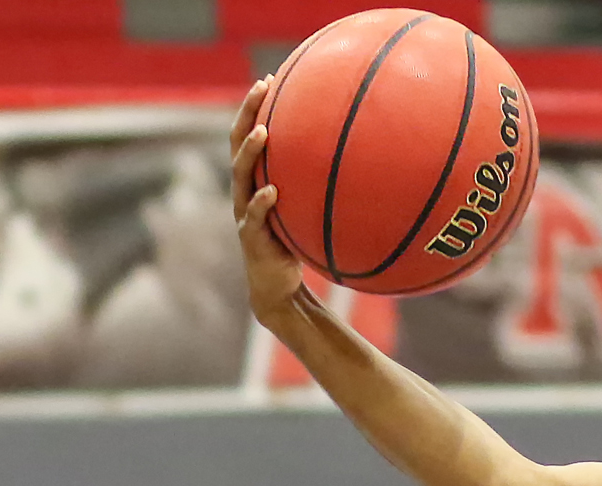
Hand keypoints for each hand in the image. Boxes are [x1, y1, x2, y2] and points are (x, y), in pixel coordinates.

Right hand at [230, 74, 306, 331]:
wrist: (280, 291)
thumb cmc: (299, 247)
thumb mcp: (309, 213)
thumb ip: (320, 190)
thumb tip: (364, 163)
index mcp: (255, 183)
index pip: (249, 137)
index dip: (254, 108)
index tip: (268, 79)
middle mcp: (244, 193)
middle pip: (238, 146)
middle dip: (248, 114)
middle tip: (261, 88)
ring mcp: (244, 215)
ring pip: (240, 177)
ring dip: (250, 153)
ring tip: (264, 132)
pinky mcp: (251, 240)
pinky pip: (253, 218)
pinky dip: (261, 204)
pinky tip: (272, 191)